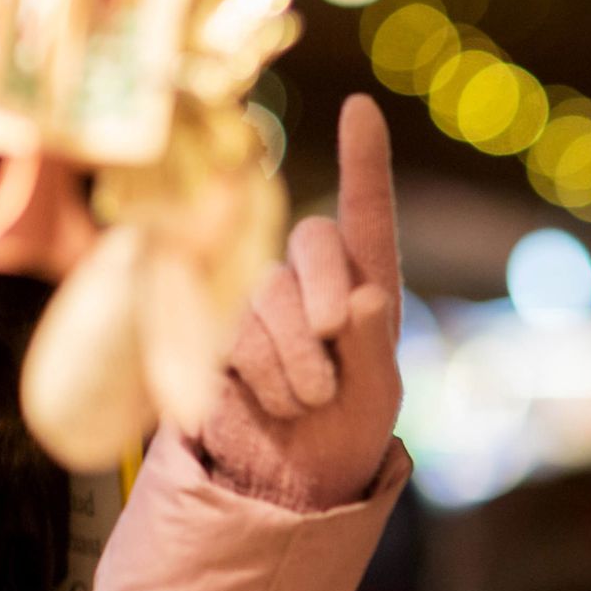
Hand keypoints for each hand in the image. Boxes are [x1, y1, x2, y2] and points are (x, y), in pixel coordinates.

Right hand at [195, 95, 404, 510]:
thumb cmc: (346, 433)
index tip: (361, 107)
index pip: (366, 215)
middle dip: (326, 293)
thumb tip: (364, 298)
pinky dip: (262, 376)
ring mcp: (257, 304)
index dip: (363, 161)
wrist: (288, 482)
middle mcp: (309, 283)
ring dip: (296, 357)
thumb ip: (373, 346)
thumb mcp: (378, 396)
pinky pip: (233, 334)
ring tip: (309, 400)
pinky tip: (272, 404)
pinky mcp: (213, 334)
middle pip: (311, 242)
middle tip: (336, 344)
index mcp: (365, 285)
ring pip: (269, 295)